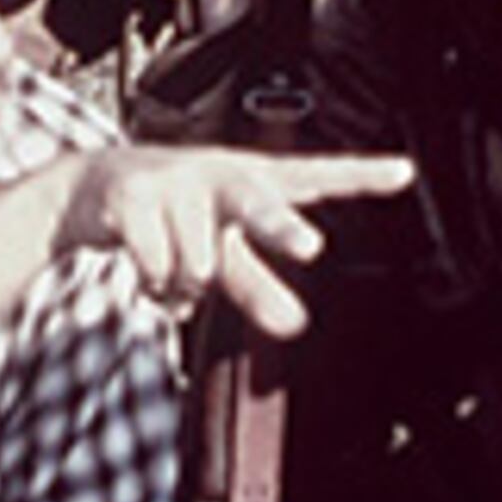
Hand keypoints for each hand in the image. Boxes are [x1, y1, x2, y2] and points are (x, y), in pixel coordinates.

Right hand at [59, 143, 410, 336]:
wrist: (95, 189)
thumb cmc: (179, 220)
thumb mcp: (224, 255)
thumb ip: (261, 290)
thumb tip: (297, 328)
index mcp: (255, 181)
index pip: (315, 176)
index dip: (360, 176)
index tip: (406, 173)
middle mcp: (221, 173)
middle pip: (257, 204)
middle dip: (279, 227)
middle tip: (309, 247)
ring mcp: (175, 179)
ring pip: (196, 265)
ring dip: (183, 287)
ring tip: (171, 270)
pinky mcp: (132, 194)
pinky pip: (156, 267)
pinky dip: (152, 285)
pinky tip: (145, 267)